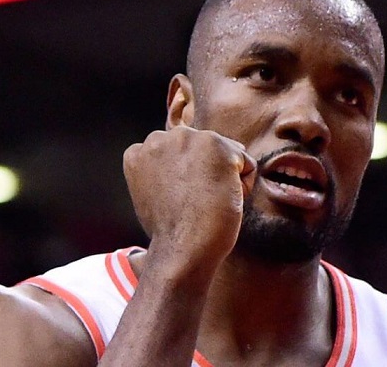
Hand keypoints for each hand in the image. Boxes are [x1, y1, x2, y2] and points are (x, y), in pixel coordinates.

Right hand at [123, 126, 256, 273]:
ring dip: (224, 178)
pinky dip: (244, 187)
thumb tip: (190, 166)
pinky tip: (224, 200)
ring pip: (225, 154)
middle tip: (196, 203)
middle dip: (206, 174)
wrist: (182, 248)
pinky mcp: (216, 145)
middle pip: (203, 150)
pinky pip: (247, 164)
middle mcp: (160, 138)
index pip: (180, 155)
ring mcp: (188, 139)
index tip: (181, 202)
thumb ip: (163, 172)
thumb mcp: (153, 196)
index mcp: (139, 151)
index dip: (187, 182)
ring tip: (208, 202)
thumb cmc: (172, 232)